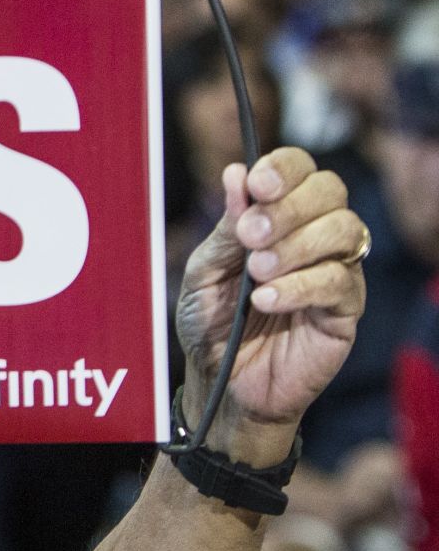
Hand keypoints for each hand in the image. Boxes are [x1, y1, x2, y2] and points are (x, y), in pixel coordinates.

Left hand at [175, 148, 365, 464]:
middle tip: (252, 236)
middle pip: (330, 191)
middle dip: (289, 206)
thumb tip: (235, 174)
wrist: (221, 381)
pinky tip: (266, 300)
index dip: (284, 169)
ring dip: (296, 245)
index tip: (257, 184)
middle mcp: (314, 235)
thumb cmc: (213, 324)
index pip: (300, 170)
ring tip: (257, 272)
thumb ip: (224, 228)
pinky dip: (300, 286)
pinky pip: (340, 281)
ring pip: (344, 229)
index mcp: (279, 216)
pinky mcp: (345, 308)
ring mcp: (336, 269)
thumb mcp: (203, 273)